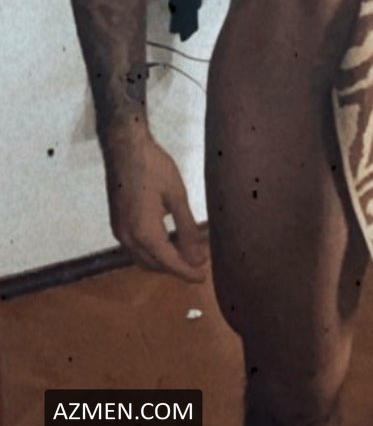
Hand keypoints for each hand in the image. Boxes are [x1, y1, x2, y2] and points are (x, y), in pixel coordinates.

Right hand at [103, 131, 208, 282]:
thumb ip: (187, 229)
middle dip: (176, 268)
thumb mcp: (176, 196)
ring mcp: (119, 231)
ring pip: (143, 258)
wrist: (125, 146)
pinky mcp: (117, 223)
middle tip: (198, 264)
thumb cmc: (154, 167)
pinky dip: (152, 251)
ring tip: (186, 254)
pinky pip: (135, 248)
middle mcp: (128, 238)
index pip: (169, 263)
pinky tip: (167, 241)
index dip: (187, 272)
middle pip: (154, 265)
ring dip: (163, 261)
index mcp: (144, 232)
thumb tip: (197, 258)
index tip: (202, 278)